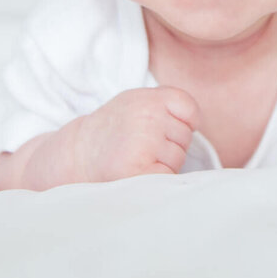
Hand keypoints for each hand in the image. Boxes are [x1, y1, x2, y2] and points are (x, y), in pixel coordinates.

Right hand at [68, 87, 199, 182]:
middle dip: (169, 145)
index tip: (160, 128)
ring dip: (163, 163)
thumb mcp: (137, 101)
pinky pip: (168, 177)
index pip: (190, 111)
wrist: (79, 153)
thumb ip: (167, 103)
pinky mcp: (140, 171)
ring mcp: (145, 143)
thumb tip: (197, 122)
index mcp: (150, 98)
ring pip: (178, 159)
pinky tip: (137, 172)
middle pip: (185, 138)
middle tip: (140, 145)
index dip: (181, 123)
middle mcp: (149, 118)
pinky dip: (157, 179)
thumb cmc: (114, 129)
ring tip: (136, 157)